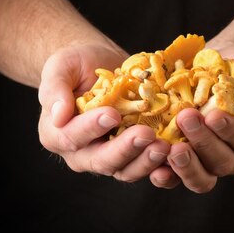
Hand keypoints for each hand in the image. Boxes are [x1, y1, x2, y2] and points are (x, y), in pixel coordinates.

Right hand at [38, 45, 170, 180]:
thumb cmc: (75, 63)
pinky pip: (149, 166)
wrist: (99, 63)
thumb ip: (55, 89)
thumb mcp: (59, 67)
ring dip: (147, 161)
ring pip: (127, 169)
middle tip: (147, 135)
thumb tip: (58, 115)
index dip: (91, 129)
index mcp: (58, 135)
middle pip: (103, 161)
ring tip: (166, 146)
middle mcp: (83, 153)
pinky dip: (164, 166)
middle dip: (126, 150)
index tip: (112, 114)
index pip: (72, 137)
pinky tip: (178, 155)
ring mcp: (111, 156)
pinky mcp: (135, 153)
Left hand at [149, 46, 233, 193]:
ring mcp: (208, 160)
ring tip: (169, 148)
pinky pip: (175, 174)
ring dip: (184, 165)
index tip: (214, 116)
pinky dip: (164, 172)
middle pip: (222, 162)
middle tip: (186, 119)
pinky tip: (153, 163)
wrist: (223, 64)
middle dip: (203, 143)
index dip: (232, 132)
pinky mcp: (184, 158)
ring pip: (200, 177)